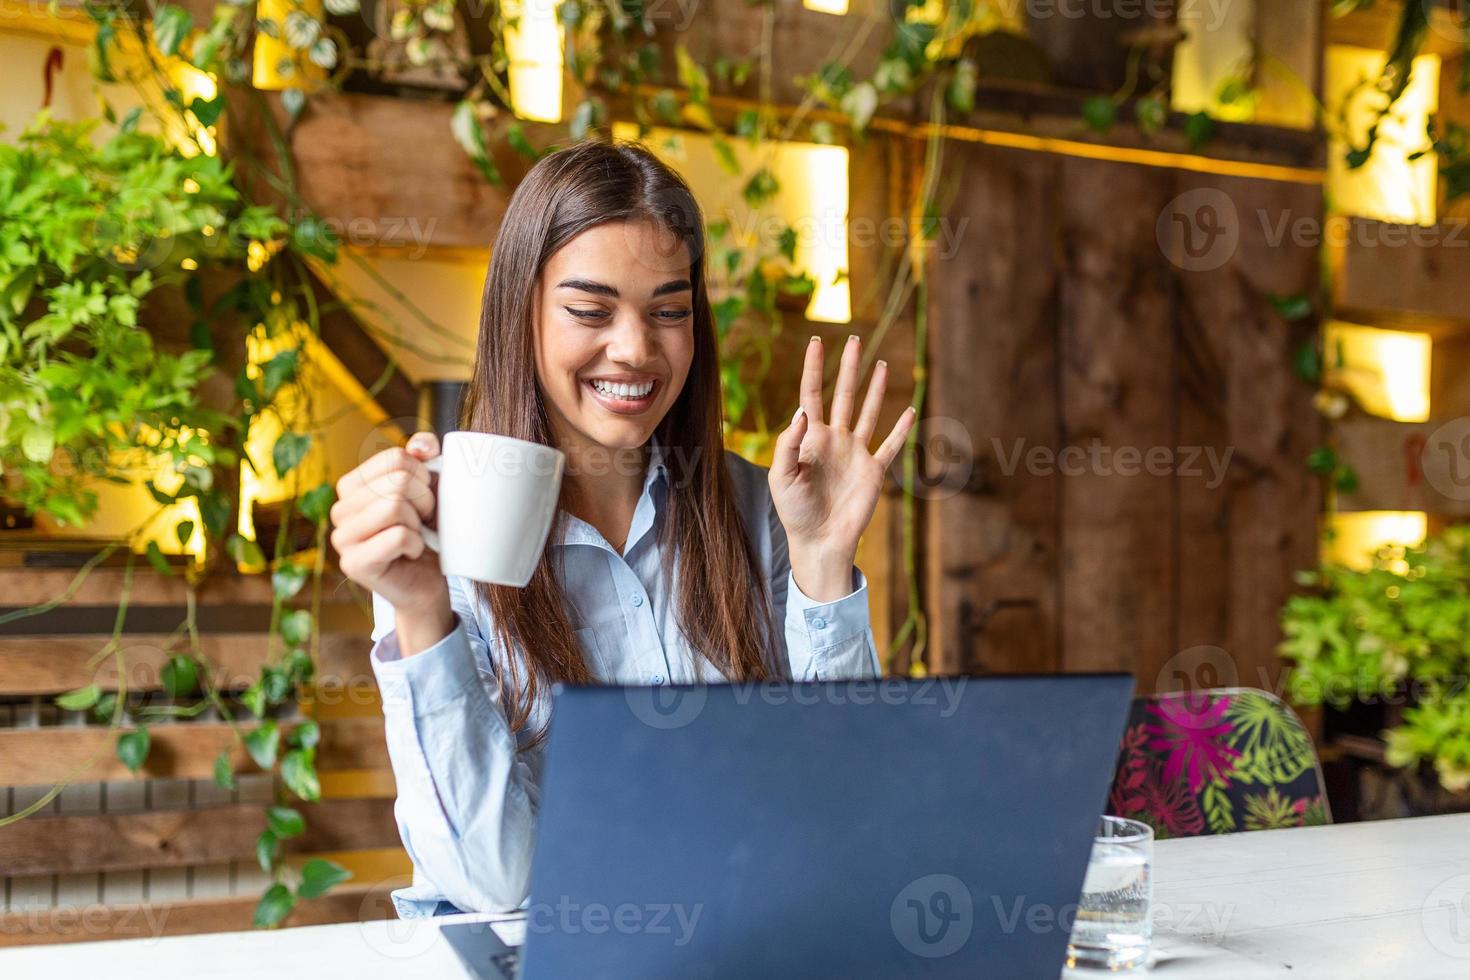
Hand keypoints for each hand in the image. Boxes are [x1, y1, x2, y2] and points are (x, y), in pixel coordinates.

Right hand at [330, 431, 452, 654]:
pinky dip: (416, 544)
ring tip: (416, 536)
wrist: (428, 580)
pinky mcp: (354, 563)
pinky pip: (398, 536)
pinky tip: (411, 553)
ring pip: (395, 506)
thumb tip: (422, 446)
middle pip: (397, 481)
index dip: (423, 476)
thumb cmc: (427, 532)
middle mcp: (339, 509)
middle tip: (423, 521)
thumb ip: (423, 458)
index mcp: (352, 485)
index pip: (395, 458)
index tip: (426, 497)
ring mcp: (342, 538)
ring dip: (418, 523)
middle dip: (424, 501)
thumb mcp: (429, 488)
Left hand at [768, 335, 914, 601]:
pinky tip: (909, 409)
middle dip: (848, 366)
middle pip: (844, 394)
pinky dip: (901, 429)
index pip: (812, 394)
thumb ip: (789, 443)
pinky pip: (890, 445)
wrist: (819, 540)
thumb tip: (802, 410)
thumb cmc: (794, 511)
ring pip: (868, 412)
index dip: (814, 367)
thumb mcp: (781, 475)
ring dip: (876, 388)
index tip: (816, 340)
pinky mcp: (873, 471)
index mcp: (811, 437)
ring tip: (881, 364)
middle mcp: (835, 439)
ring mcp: (855, 453)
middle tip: (854, 338)